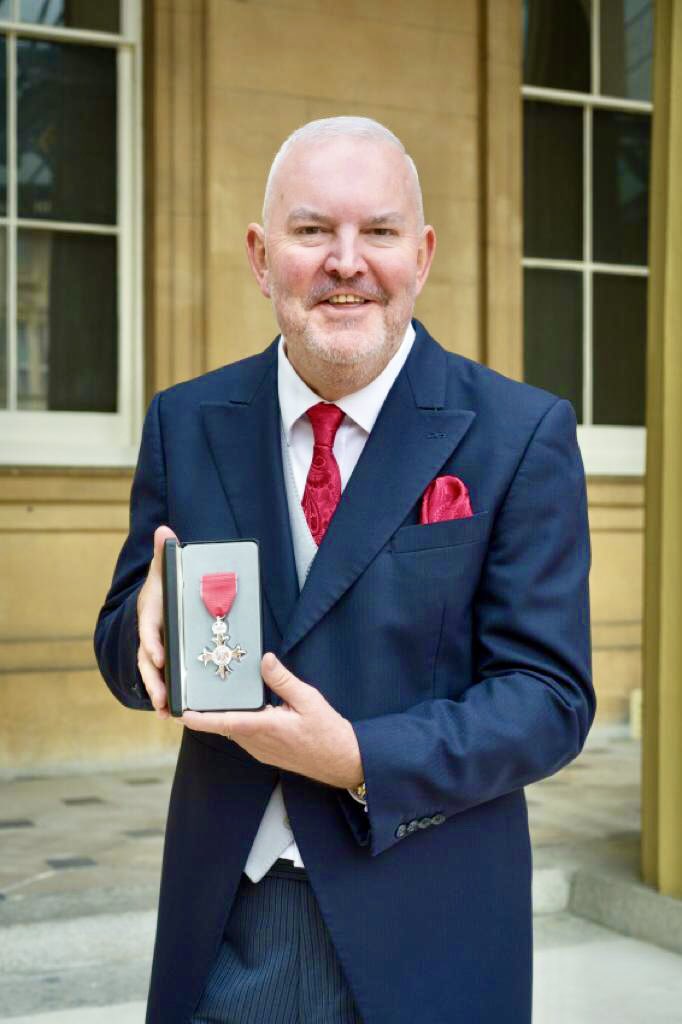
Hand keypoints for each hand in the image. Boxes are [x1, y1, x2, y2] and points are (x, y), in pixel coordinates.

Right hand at [136, 524, 177, 717]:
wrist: (159, 597)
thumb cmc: (163, 584)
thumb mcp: (163, 569)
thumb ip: (165, 554)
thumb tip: (164, 530)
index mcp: (151, 614)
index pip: (149, 630)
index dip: (152, 643)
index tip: (158, 657)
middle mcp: (149, 634)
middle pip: (147, 660)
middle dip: (153, 679)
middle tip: (162, 697)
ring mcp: (155, 649)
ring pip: (152, 674)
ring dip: (158, 693)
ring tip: (167, 712)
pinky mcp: (164, 659)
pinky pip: (162, 679)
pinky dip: (165, 694)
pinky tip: (172, 712)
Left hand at [181, 653, 363, 788]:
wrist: (342, 761)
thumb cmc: (328, 732)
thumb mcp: (308, 699)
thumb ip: (283, 680)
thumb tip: (264, 660)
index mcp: (264, 728)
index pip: (223, 723)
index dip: (199, 718)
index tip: (181, 712)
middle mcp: (257, 743)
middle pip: (223, 726)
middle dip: (206, 713)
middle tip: (192, 693)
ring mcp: (260, 750)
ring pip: (232, 731)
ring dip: (222, 717)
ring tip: (211, 697)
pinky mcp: (266, 753)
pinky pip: (243, 736)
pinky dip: (236, 722)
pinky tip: (241, 708)